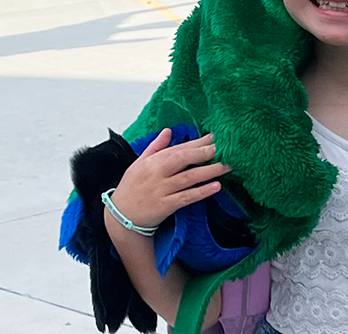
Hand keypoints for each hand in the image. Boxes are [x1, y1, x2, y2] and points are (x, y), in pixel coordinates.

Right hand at [107, 130, 230, 232]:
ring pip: (188, 178)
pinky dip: (201, 192)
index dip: (198, 142)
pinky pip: (186, 197)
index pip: (179, 148)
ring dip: (209, 171)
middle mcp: (157, 173)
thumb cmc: (131, 187)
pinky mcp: (165, 205)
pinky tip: (216, 187)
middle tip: (227, 147)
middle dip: (205, 152)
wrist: (119, 216)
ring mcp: (161, 189)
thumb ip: (156, 147)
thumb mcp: (139, 163)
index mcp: (152, 161)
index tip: (216, 136)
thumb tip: (168, 131)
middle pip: (183, 159)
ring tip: (227, 165)